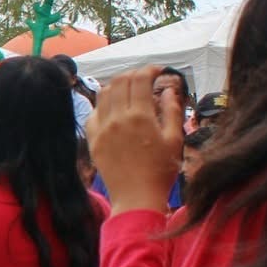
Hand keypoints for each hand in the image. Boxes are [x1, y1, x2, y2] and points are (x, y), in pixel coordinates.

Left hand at [88, 65, 184, 211]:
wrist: (136, 198)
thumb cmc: (161, 171)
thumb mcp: (174, 139)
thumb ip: (172, 110)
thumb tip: (169, 89)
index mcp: (140, 116)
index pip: (140, 78)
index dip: (150, 69)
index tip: (159, 71)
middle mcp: (117, 118)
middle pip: (120, 81)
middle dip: (135, 74)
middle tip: (145, 79)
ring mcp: (102, 128)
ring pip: (104, 93)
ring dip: (118, 86)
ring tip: (130, 90)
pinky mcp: (92, 139)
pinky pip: (94, 112)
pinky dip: (104, 104)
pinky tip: (115, 110)